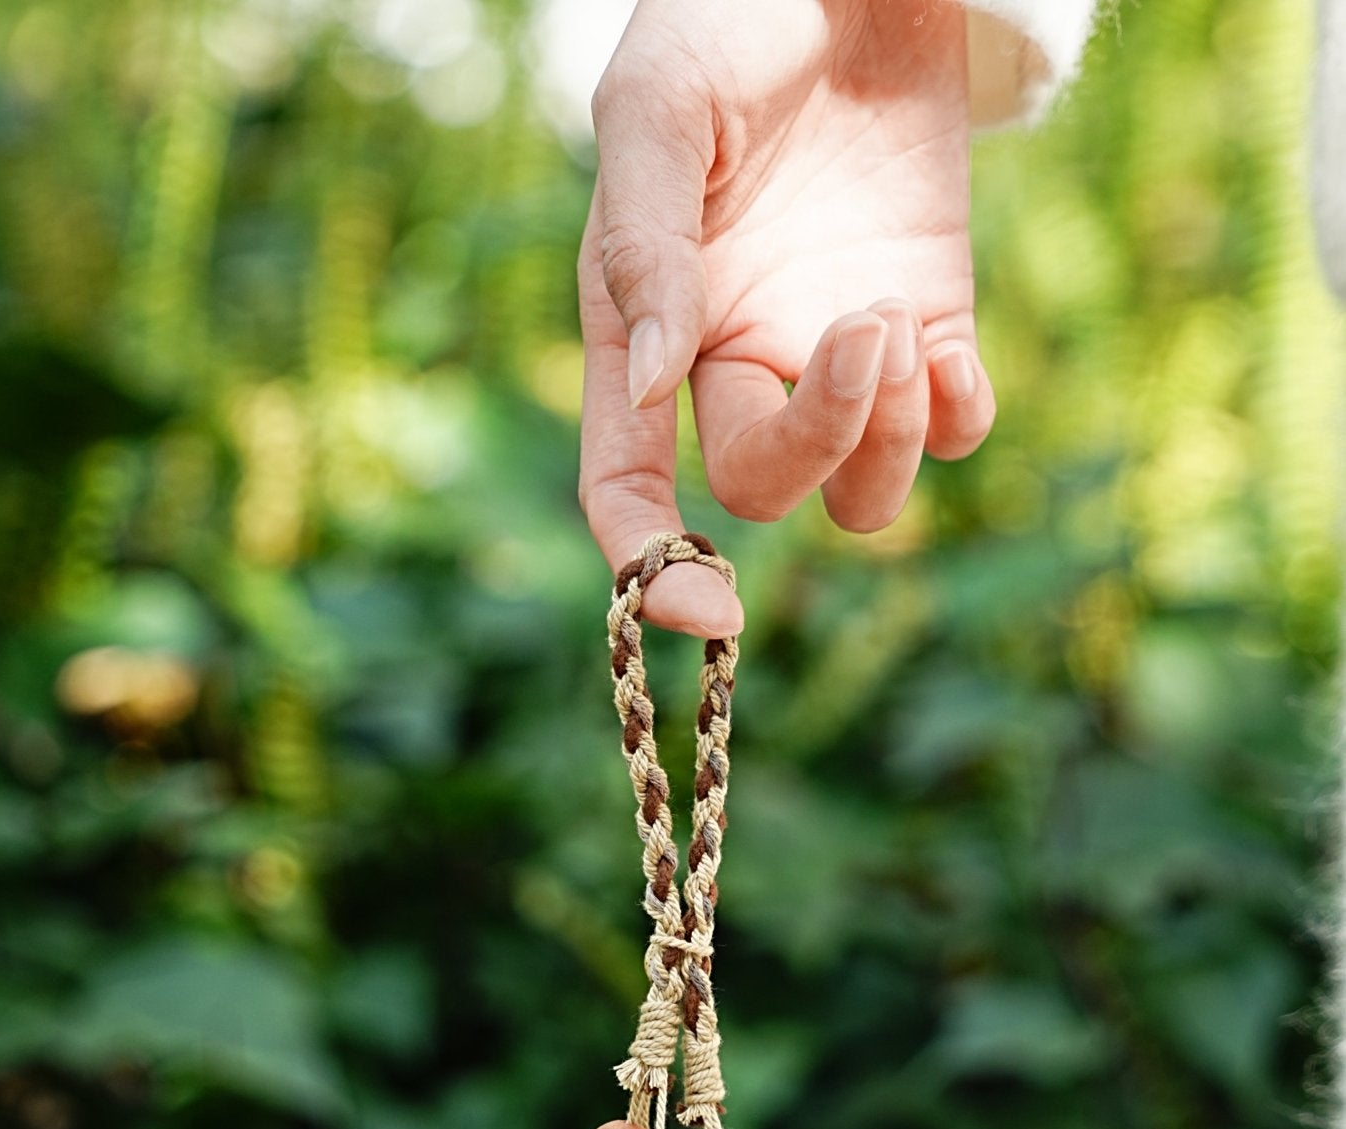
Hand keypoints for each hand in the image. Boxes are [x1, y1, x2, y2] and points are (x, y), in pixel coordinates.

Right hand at [578, 0, 994, 637]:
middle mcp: (738, 363)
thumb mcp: (657, 111)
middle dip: (820, 441)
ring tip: (897, 321)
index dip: (654, 570)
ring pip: (860, 491)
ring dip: (887, 440)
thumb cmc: (729, 18)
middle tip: (865, 328)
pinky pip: (949, 431)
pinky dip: (957, 419)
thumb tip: (656, 391)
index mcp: (647, 332)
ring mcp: (835, 351)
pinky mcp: (929, 322)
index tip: (710, 612)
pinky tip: (953, 356)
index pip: (629, 486)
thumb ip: (644, 249)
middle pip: (764, 491)